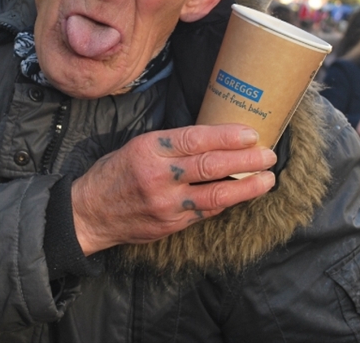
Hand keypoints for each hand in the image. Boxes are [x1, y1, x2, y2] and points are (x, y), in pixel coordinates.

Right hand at [70, 124, 276, 255]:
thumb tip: (213, 139)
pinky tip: (244, 194)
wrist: (90, 213)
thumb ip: (172, 145)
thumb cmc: (115, 173)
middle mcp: (159, 176)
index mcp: (149, 149)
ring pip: (215, 194)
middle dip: (245, 159)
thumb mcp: (137, 146)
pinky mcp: (171, 225)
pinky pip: (206, 212)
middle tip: (268, 154)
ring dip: (246, 187)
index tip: (250, 134)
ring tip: (268, 178)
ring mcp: (166, 204)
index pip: (195, 139)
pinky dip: (227, 202)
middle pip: (210, 166)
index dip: (226, 136)